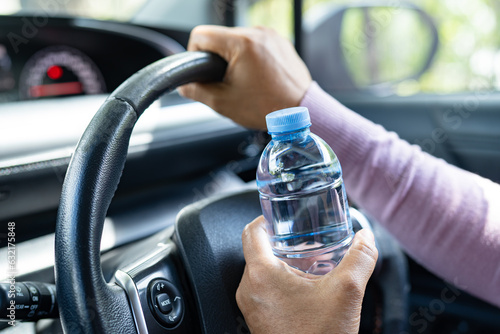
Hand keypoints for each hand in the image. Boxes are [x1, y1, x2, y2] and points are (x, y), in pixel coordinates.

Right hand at [178, 25, 311, 129]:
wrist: (299, 111)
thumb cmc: (267, 107)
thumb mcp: (223, 102)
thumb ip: (196, 90)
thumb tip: (184, 85)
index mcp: (242, 43)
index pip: (201, 35)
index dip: (194, 54)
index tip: (203, 72)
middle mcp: (257, 33)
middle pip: (220, 38)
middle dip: (218, 59)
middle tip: (228, 83)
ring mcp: (271, 35)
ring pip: (237, 40)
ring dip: (235, 58)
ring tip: (245, 82)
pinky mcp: (280, 41)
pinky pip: (255, 44)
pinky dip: (251, 58)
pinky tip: (258, 78)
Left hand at [236, 216, 377, 333]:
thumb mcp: (346, 292)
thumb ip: (360, 259)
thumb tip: (366, 238)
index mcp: (262, 275)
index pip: (252, 231)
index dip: (267, 218)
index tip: (282, 216)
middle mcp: (250, 289)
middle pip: (257, 250)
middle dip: (280, 241)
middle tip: (302, 237)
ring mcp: (252, 306)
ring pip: (260, 270)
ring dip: (281, 261)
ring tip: (307, 260)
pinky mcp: (258, 318)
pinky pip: (263, 289)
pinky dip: (279, 280)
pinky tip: (304, 286)